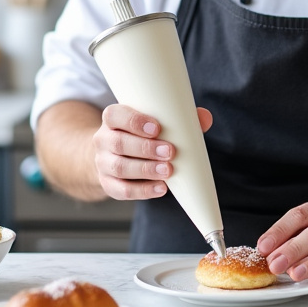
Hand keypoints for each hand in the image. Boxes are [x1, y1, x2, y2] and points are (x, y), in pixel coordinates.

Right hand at [92, 104, 212, 200]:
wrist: (113, 155)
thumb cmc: (140, 135)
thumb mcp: (152, 123)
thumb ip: (178, 119)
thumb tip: (204, 118)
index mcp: (113, 119)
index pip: (115, 115)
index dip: (134, 121)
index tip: (157, 128)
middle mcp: (103, 140)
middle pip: (118, 143)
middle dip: (145, 148)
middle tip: (170, 151)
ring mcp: (103, 163)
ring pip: (119, 167)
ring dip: (145, 169)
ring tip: (168, 171)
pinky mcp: (108, 183)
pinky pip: (122, 190)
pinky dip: (143, 191)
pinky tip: (161, 188)